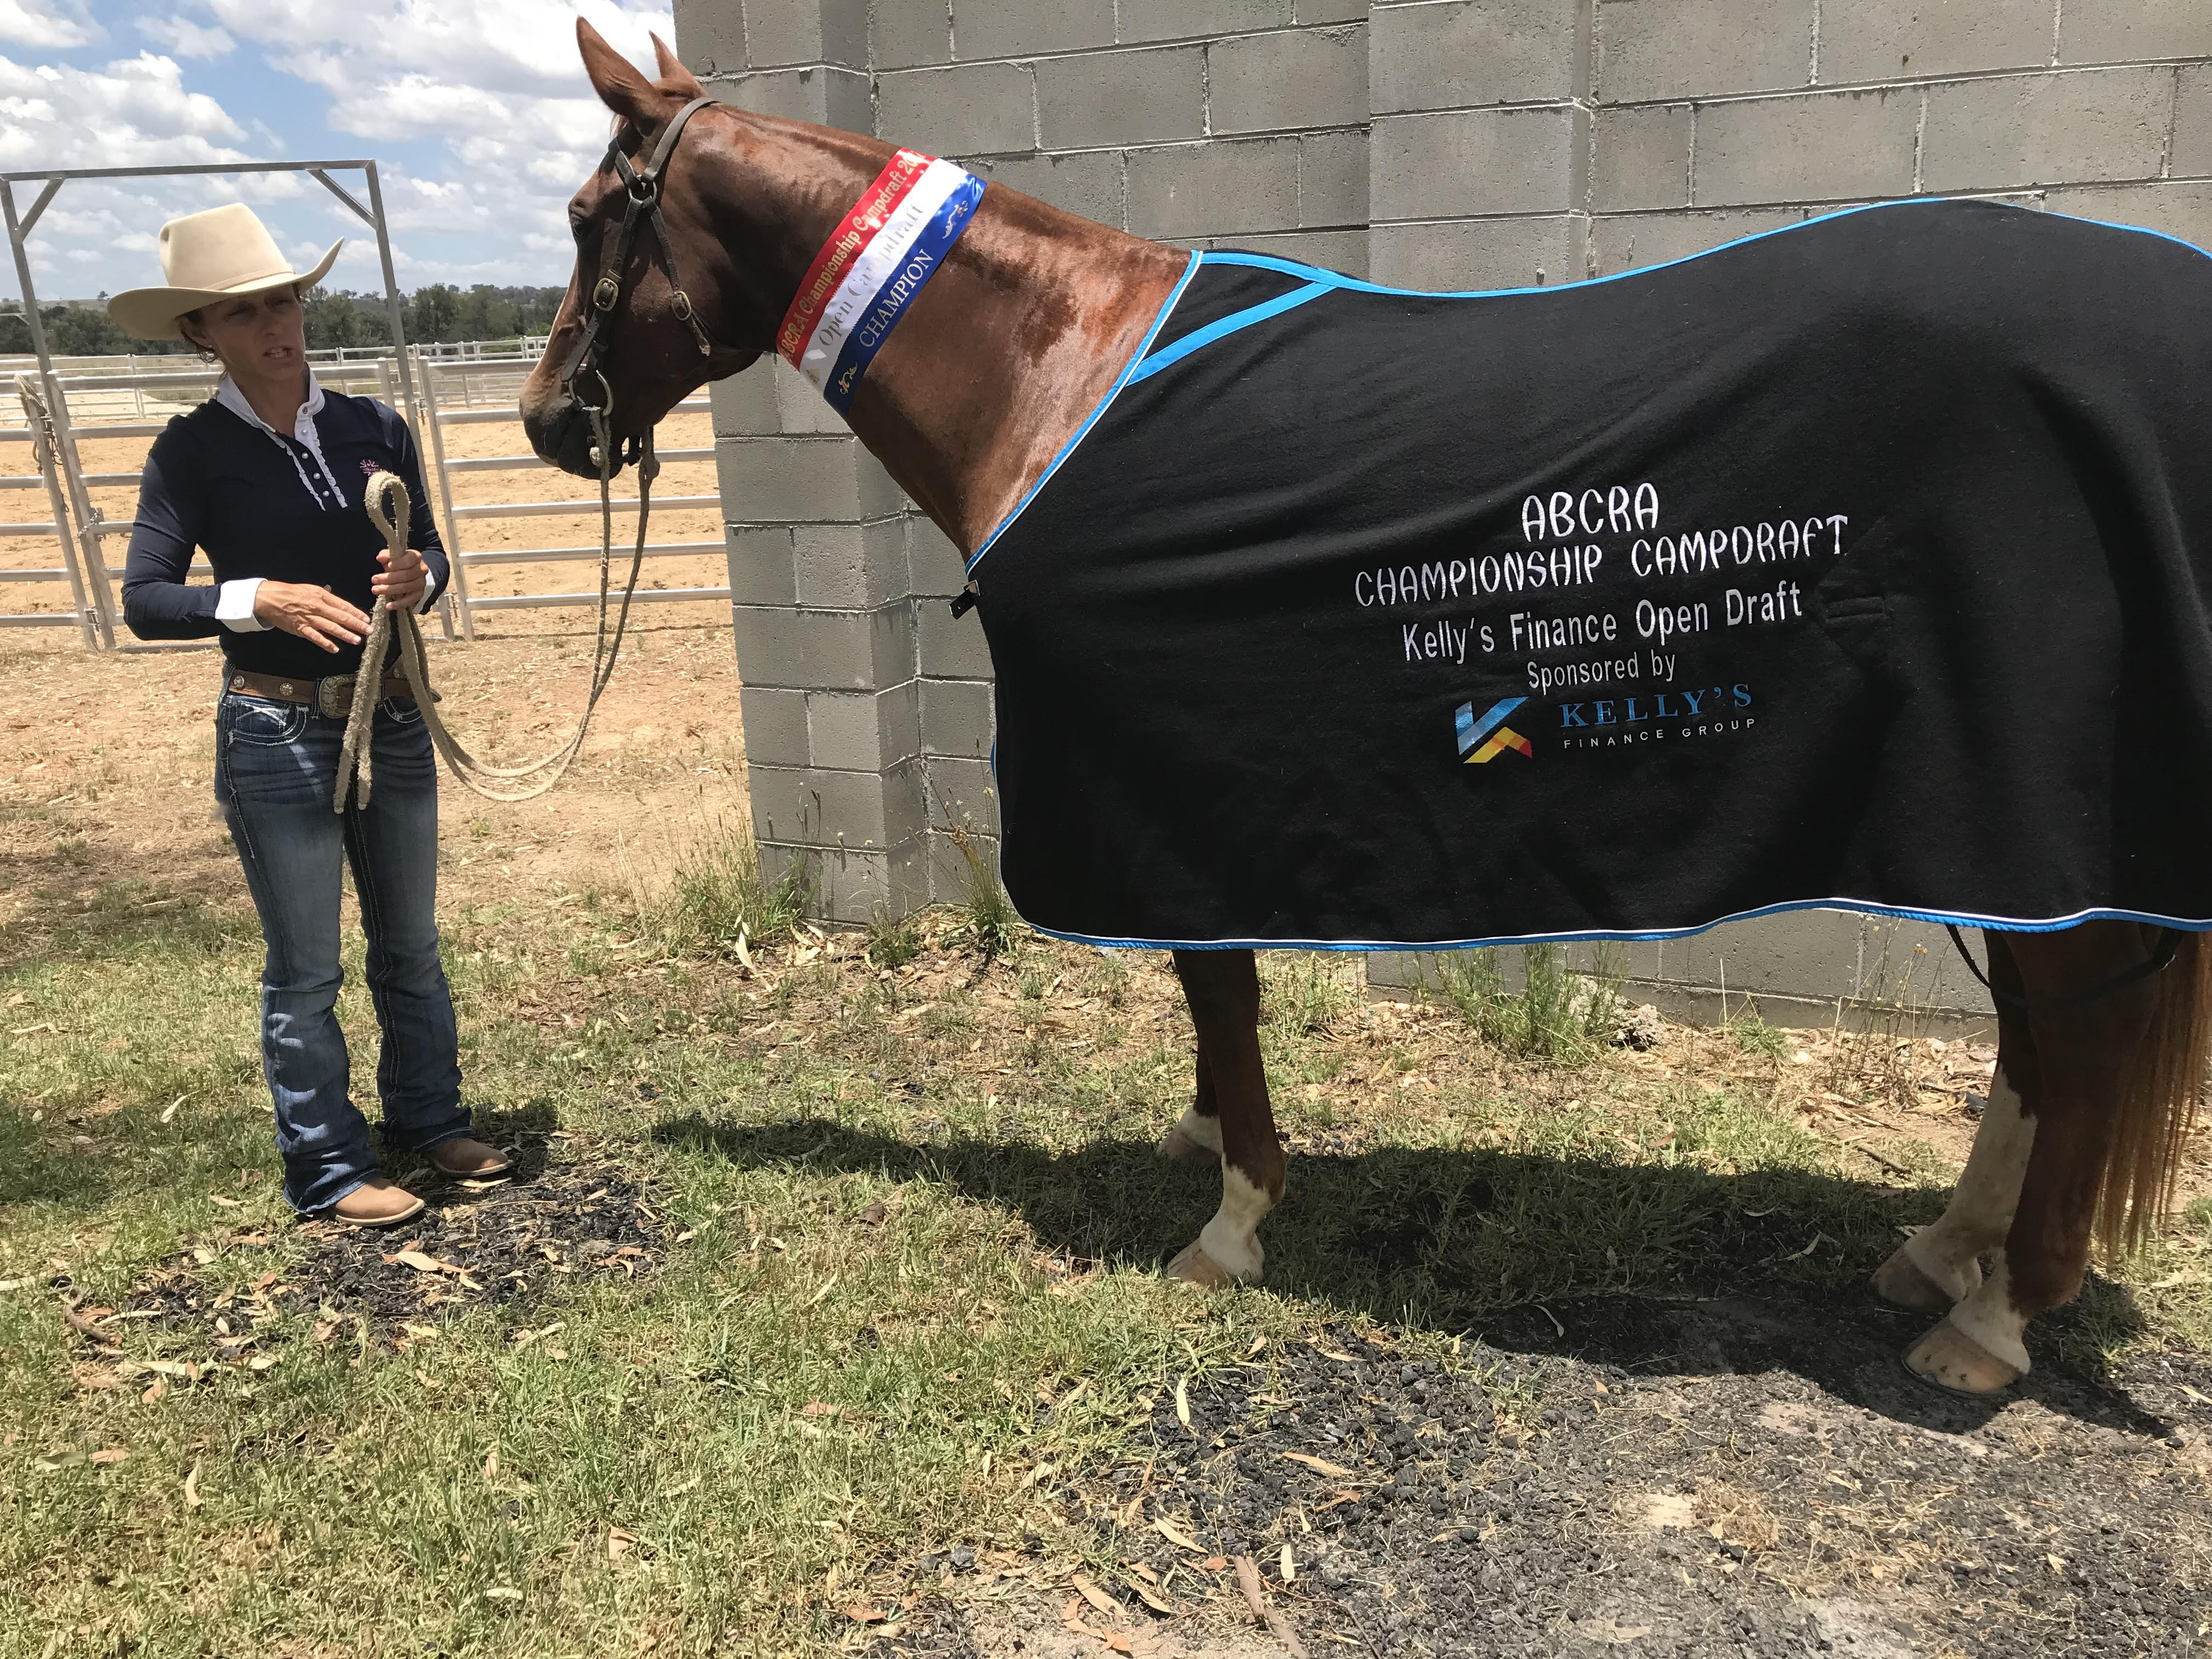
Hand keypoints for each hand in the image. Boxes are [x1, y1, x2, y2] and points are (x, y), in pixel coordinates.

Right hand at [252, 581, 369, 652]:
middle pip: (341, 616)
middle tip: (369, 631)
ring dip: (345, 634)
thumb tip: (335, 596)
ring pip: (331, 627)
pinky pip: (315, 637)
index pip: (343, 605)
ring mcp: (309, 618)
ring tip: (357, 640)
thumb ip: (325, 595)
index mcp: (321, 596)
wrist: (269, 598)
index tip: (367, 619)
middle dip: (357, 624)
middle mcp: (317, 607)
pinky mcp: (301, 628)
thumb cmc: (290, 593)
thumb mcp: (310, 589)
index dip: (357, 613)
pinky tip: (335, 649)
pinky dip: (325, 643)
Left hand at [373, 546, 428, 611]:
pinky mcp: (419, 594)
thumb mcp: (392, 556)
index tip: (385, 567)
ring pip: (406, 588)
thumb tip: (380, 558)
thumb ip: (386, 555)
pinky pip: (410, 600)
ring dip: (389, 590)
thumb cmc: (398, 563)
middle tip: (373, 580)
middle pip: (406, 575)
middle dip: (388, 578)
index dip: (397, 564)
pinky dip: (399, 604)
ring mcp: (422, 583)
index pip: (408, 561)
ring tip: (375, 590)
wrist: (410, 572)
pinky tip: (388, 606)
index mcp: (416, 557)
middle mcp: (422, 570)